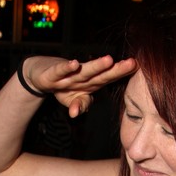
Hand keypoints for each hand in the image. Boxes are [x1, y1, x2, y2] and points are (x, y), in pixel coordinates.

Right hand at [22, 55, 136, 116]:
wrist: (39, 75)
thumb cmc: (62, 86)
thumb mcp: (73, 100)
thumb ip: (81, 106)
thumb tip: (77, 114)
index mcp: (90, 83)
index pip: (109, 79)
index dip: (122, 75)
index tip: (137, 69)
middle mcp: (82, 77)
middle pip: (102, 74)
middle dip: (117, 70)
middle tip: (132, 63)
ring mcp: (68, 75)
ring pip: (84, 71)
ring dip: (96, 67)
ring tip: (109, 61)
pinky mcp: (53, 74)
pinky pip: (61, 71)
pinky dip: (67, 68)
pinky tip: (75, 64)